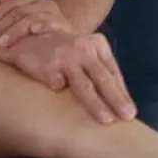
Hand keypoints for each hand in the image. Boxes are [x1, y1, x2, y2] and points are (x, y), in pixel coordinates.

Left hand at [0, 0, 72, 50]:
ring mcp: (56, 15)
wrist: (67, 51)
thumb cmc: (36, 39)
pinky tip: (32, 31)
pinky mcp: (66, 28)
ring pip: (31, 16)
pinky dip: (43, 24)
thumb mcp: (18, 26)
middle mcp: (45, 4)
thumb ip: (8, 10)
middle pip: (18, 10)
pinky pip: (53, 22)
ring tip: (1, 43)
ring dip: (14, 30)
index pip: (9, 4)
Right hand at [0, 31, 135, 123]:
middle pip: (102, 78)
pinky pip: (59, 87)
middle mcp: (82, 48)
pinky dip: (63, 98)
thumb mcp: (87, 53)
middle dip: (116, 99)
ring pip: (84, 85)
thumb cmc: (64, 53)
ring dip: (97, 104)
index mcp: (97, 44)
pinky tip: (63, 104)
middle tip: (127, 116)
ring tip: (107, 120)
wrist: (28, 37)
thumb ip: (102, 72)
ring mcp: (64, 56)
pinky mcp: (48, 66)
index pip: (112, 72)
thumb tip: (122, 103)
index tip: (130, 113)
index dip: (122, 94)